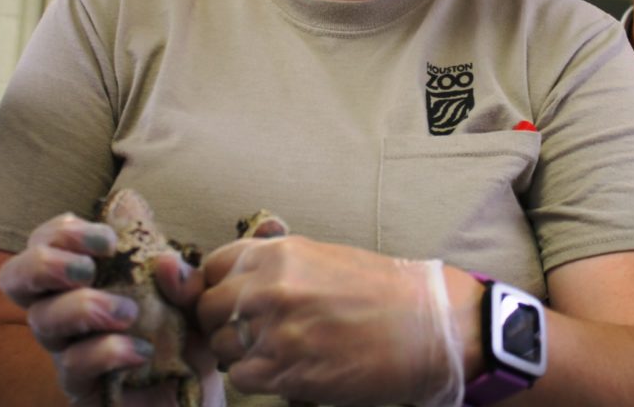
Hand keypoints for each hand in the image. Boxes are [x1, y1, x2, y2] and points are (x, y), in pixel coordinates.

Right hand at [0, 212, 202, 405]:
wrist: (196, 394)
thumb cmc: (187, 339)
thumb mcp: (197, 303)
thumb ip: (186, 280)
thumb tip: (166, 262)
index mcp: (87, 276)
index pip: (46, 240)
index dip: (64, 232)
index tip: (108, 241)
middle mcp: (66, 309)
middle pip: (16, 277)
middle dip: (45, 263)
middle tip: (88, 269)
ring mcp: (68, 348)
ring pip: (41, 320)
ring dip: (82, 306)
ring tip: (128, 312)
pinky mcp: (79, 387)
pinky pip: (73, 364)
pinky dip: (106, 351)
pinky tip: (140, 350)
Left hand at [197, 236, 463, 406]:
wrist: (425, 325)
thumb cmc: (381, 291)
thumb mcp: (322, 258)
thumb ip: (276, 266)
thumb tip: (237, 284)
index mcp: (278, 253)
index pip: (213, 267)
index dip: (217, 287)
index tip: (228, 301)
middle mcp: (269, 287)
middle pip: (208, 309)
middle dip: (220, 323)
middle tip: (246, 332)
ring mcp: (275, 330)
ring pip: (221, 347)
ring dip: (239, 354)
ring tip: (273, 353)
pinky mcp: (286, 371)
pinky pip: (241, 378)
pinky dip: (255, 379)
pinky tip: (283, 372)